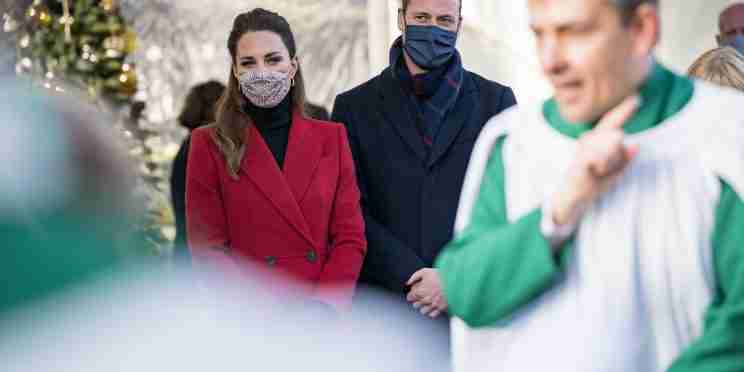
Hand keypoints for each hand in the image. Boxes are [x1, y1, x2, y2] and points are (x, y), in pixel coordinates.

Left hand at [406, 268, 446, 317]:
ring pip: (423, 311)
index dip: (411, 295)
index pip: (410, 297)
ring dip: (423, 307)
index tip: (413, 293)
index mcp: (420, 291)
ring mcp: (433, 305)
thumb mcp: (425, 271)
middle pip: (416, 305)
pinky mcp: (441, 308)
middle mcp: (426, 299)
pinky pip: (432, 315)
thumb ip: (414, 277)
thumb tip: (408, 283)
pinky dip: (431, 311)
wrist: (455, 280)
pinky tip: (433, 305)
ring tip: (427, 301)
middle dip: (417, 300)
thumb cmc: (440, 275)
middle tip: (421, 296)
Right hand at [551, 95, 640, 226]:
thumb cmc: (591, 185)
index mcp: (595, 142)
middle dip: (618, 155)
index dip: (624, 110)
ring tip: (599, 173)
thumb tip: (636, 146)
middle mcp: (587, 142)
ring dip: (610, 165)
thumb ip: (625, 160)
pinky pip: (599, 159)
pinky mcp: (580, 162)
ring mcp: (583, 150)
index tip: (637, 97)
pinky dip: (601, 166)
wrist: (569, 200)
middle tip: (604, 169)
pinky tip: (595, 170)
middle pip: (616, 138)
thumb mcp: (614, 173)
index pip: (611, 122)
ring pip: (611, 149)